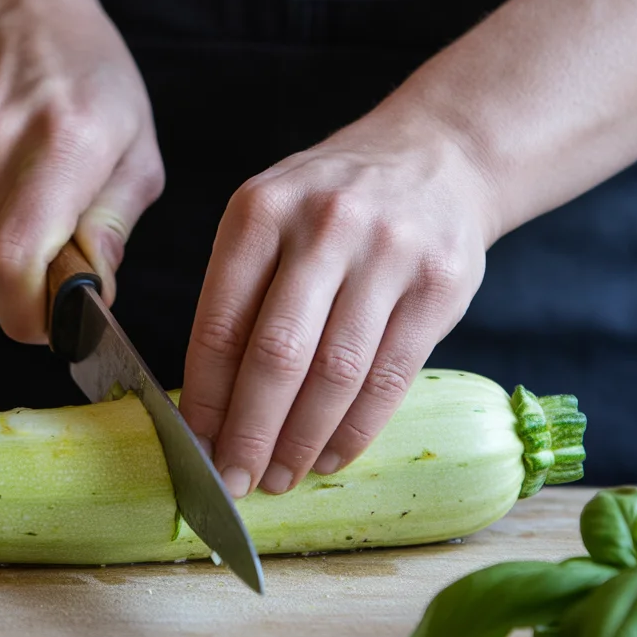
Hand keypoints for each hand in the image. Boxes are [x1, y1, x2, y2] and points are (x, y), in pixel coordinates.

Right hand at [0, 0, 163, 342]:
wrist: (17, 18)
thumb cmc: (93, 88)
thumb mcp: (137, 152)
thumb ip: (114, 228)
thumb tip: (92, 298)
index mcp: (60, 146)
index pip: (12, 262)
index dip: (28, 315)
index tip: (55, 323)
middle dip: (17, 305)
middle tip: (52, 285)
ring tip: (31, 226)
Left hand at [179, 111, 499, 496]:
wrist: (439, 155)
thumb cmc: (334, 202)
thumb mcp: (272, 217)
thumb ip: (240, 294)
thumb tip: (212, 405)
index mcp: (261, 211)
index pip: (220, 323)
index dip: (205, 396)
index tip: (197, 444)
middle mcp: (323, 227)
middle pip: (277, 355)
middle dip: (251, 432)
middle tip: (237, 481)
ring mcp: (387, 254)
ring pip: (336, 374)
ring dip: (302, 440)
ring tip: (281, 477)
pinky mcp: (438, 286)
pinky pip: (390, 377)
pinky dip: (355, 430)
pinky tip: (330, 455)